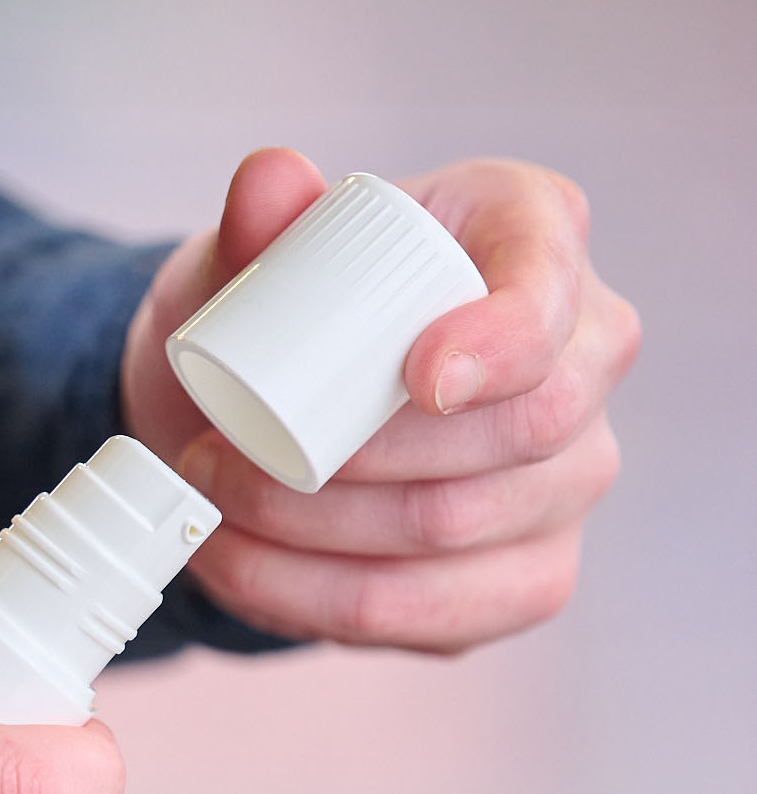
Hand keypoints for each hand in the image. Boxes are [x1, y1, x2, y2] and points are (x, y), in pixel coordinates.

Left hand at [120, 148, 638, 651]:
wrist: (258, 404)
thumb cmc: (278, 309)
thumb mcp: (250, 257)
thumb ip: (259, 218)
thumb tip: (272, 182)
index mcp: (534, 239)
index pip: (552, 296)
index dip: (504, 343)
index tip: (417, 377)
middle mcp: (585, 359)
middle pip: (522, 432)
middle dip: (359, 461)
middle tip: (223, 455)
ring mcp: (566, 476)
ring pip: (460, 531)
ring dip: (312, 536)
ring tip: (209, 507)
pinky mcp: (524, 575)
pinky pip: (435, 612)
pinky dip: (314, 599)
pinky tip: (241, 569)